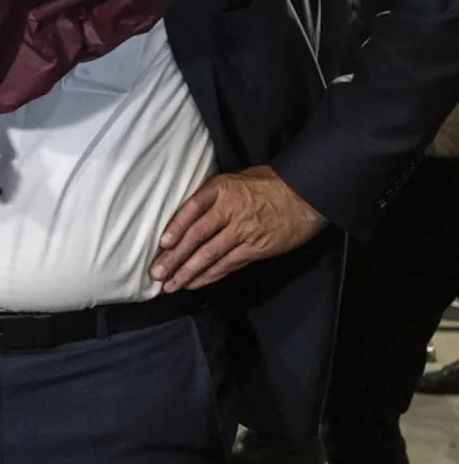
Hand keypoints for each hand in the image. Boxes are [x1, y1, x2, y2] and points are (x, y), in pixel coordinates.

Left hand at [150, 166, 325, 292]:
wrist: (307, 195)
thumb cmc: (269, 183)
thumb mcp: (237, 178)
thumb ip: (213, 194)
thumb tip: (187, 212)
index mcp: (221, 189)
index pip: (191, 209)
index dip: (175, 228)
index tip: (161, 244)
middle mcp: (230, 211)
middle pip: (196, 237)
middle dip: (174, 258)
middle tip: (156, 274)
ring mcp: (243, 232)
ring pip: (210, 255)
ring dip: (188, 272)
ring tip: (170, 285)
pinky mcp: (256, 249)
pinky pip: (228, 264)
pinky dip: (210, 275)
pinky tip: (195, 283)